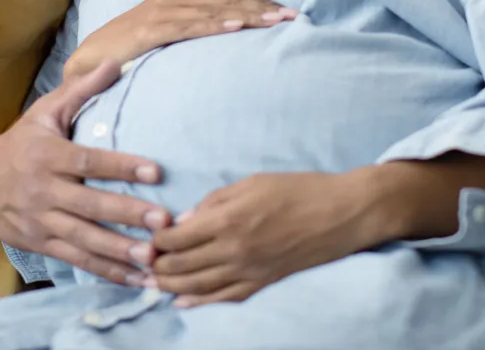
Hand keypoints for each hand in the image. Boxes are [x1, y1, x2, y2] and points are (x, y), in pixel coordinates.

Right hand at [0, 61, 170, 285]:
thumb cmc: (20, 142)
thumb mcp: (44, 112)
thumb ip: (80, 90)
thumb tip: (113, 63)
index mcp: (49, 156)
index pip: (89, 161)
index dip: (122, 166)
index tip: (157, 171)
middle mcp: (46, 191)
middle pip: (91, 206)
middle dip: (127, 216)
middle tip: (163, 224)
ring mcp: (43, 222)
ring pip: (85, 241)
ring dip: (120, 253)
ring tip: (154, 261)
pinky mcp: (43, 244)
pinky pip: (78, 261)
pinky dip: (107, 273)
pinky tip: (136, 281)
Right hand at [63, 0, 297, 80]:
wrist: (92, 59)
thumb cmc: (136, 48)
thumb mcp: (172, 32)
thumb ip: (199, 27)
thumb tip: (238, 34)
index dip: (260, 1)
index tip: (289, 12)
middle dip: (261, 6)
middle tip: (293, 16)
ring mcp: (161, 11)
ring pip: (211, 9)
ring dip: (245, 14)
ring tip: (273, 21)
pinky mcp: (150, 30)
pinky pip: (187, 26)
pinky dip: (213, 25)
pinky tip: (235, 27)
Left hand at [150, 172, 364, 306]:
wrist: (342, 214)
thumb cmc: (299, 189)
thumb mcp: (252, 183)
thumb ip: (214, 201)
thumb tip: (185, 220)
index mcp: (228, 219)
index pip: (177, 237)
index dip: (156, 239)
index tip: (147, 237)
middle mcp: (233, 250)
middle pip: (181, 264)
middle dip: (157, 264)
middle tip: (141, 262)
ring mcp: (248, 271)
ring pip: (197, 286)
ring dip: (170, 285)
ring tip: (153, 281)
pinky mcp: (262, 283)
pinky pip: (224, 299)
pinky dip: (199, 302)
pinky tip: (182, 301)